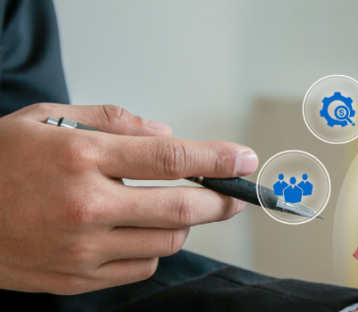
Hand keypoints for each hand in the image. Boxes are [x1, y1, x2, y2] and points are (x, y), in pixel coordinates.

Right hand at [0, 104, 256, 294]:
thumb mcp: (45, 120)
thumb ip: (112, 122)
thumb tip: (165, 135)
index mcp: (80, 159)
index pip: (171, 160)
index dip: (218, 160)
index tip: (244, 159)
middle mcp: (84, 206)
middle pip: (181, 209)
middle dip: (219, 202)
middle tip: (233, 196)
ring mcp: (80, 249)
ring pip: (165, 242)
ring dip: (183, 226)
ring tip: (175, 209)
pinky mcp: (74, 280)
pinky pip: (139, 267)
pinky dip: (151, 249)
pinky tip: (139, 232)